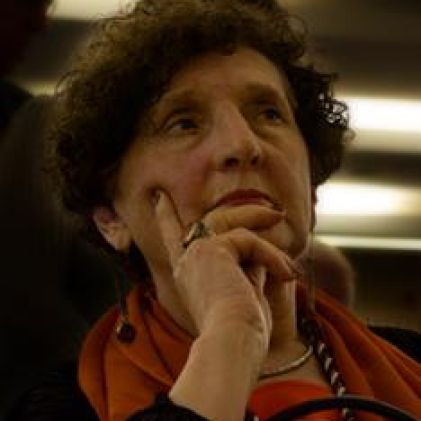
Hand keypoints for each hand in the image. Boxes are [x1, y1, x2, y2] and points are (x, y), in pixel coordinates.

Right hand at [154, 190, 298, 349]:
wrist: (232, 342)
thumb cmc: (241, 330)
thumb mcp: (242, 292)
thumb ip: (245, 268)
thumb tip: (258, 254)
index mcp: (188, 275)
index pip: (173, 239)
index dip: (166, 218)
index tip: (158, 198)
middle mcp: (186, 262)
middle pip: (204, 222)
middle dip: (237, 212)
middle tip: (271, 212)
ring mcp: (196, 254)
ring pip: (227, 222)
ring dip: (256, 218)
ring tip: (280, 219)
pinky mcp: (212, 250)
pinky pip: (247, 240)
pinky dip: (270, 255)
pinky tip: (286, 273)